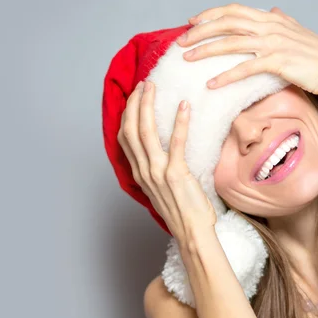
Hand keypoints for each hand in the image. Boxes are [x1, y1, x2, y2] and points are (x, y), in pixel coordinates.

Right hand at [117, 81, 216, 249]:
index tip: (134, 98)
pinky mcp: (177, 174)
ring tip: (154, 87)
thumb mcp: (161, 189)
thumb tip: (162, 152)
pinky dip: (180, 122)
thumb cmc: (182, 212)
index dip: (127, 115)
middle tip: (144, 84)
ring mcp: (158, 172)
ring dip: (149, 106)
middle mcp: (144, 171)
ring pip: (146, 132)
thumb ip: (157, 171)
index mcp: (140, 174)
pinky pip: (177, 143)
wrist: (192, 233)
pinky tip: (184, 106)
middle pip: (131, 130)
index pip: (125, 139)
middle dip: (135, 104)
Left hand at [177, 3, 317, 96]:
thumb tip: (273, 10)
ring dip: (206, 50)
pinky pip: (245, 68)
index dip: (211, 14)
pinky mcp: (277, 62)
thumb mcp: (298, 31)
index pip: (234, 10)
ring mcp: (273, 43)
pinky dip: (226, 76)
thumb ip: (283, 20)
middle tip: (181, 41)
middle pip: (226, 23)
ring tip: (188, 59)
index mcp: (271, 19)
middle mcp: (269, 26)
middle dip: (200, 31)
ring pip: (231, 43)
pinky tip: (212, 84)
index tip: (193, 22)